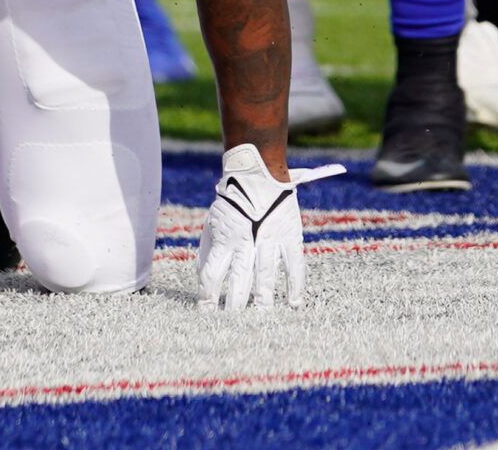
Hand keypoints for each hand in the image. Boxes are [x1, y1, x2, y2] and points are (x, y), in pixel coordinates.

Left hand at [195, 145, 344, 309]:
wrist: (256, 173)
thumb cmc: (232, 201)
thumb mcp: (212, 223)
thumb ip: (207, 249)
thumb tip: (202, 276)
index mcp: (224, 239)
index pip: (212, 275)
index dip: (208, 296)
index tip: (206, 313)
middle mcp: (245, 242)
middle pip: (239, 281)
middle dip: (234, 305)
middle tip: (231, 325)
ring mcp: (268, 239)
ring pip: (266, 276)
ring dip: (263, 300)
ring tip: (261, 318)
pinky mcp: (289, 235)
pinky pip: (294, 265)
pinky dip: (295, 285)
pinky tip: (294, 303)